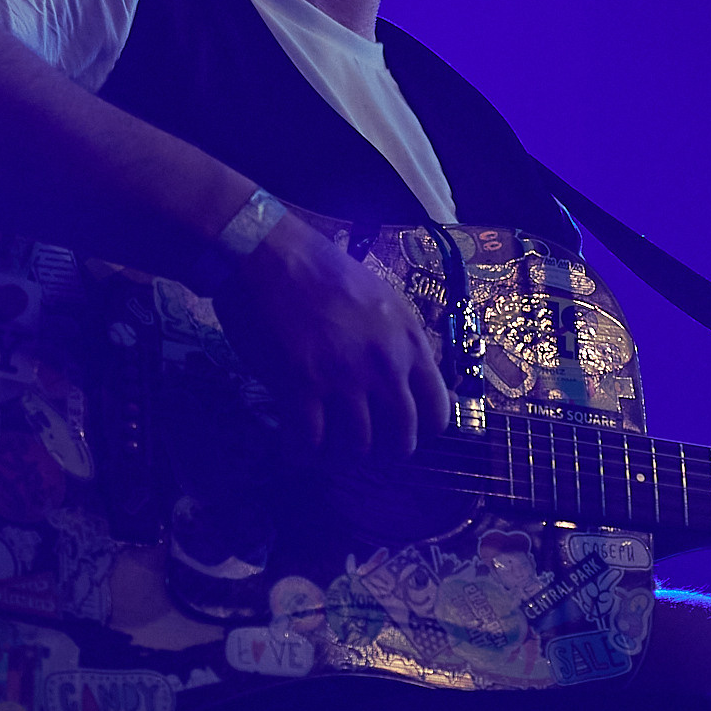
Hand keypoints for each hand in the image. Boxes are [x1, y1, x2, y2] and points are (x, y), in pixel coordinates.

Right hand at [210, 212, 452, 462]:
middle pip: (400, 439)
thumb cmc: (323, 270)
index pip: (438, 411)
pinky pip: (308, 442)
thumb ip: (400, 341)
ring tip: (325, 446)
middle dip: (382, 452)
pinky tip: (293, 447)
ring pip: (356, 447)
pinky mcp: (302, 386)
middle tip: (362, 446)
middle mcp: (385, 366)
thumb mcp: (382, 300)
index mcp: (409, 341)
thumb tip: (414, 376)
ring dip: (339, 454)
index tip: (401, 432)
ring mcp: (344, 379)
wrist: (272, 255)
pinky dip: (300, 452)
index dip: (421, 431)